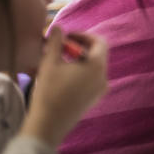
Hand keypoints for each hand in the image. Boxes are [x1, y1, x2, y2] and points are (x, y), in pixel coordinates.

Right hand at [22, 28, 107, 146]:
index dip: (83, 35)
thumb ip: (55, 42)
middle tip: (59, 48)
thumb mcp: (50, 63)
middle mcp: (103, 77)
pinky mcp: (93, 100)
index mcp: (97, 66)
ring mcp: (100, 91)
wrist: (49, 125)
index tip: (66, 36)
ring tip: (58, 62)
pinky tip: (62, 77)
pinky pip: (90, 80)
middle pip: (96, 54)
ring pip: (92, 68)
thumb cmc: (49, 91)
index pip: (99, 42)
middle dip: (78, 48)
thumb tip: (58, 27)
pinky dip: (79, 73)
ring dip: (78, 60)